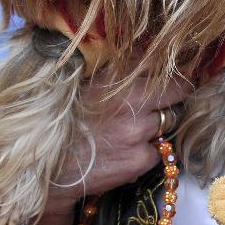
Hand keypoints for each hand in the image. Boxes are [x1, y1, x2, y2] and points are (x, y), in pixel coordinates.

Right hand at [21, 73, 189, 224]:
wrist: (45, 170)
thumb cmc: (66, 122)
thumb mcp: (87, 85)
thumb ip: (120, 70)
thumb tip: (152, 55)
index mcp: (115, 78)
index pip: (163, 65)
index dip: (175, 71)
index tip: (179, 74)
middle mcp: (130, 101)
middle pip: (179, 91)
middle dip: (176, 95)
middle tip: (167, 100)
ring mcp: (137, 131)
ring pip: (170, 121)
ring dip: (161, 124)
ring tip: (133, 129)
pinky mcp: (139, 159)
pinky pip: (159, 150)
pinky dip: (147, 151)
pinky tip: (124, 152)